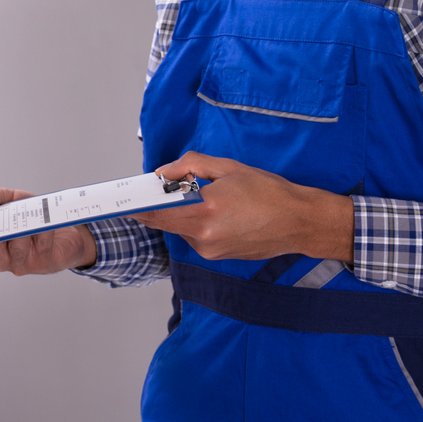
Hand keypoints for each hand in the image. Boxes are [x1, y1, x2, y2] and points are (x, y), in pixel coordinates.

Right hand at [0, 186, 96, 274]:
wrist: (67, 235)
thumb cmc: (35, 219)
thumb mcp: (13, 200)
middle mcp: (1, 259)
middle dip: (2, 221)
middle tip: (11, 208)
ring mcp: (21, 264)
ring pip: (19, 239)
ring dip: (27, 220)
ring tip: (35, 211)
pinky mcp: (43, 263)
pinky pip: (42, 239)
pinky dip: (45, 225)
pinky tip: (49, 221)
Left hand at [133, 152, 353, 262]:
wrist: (300, 222)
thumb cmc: (269, 192)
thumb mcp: (228, 168)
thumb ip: (189, 165)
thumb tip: (162, 172)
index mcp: (205, 211)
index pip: (155, 212)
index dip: (135, 206)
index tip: (121, 200)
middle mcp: (204, 236)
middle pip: (165, 220)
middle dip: (163, 203)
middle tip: (169, 186)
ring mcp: (210, 250)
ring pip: (181, 228)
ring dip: (184, 213)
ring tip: (212, 198)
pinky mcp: (217, 256)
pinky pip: (195, 236)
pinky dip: (198, 223)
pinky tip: (222, 212)